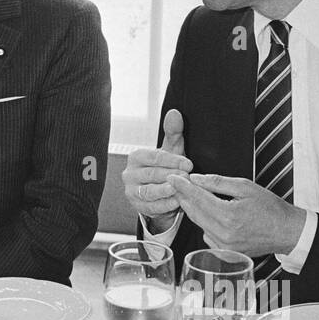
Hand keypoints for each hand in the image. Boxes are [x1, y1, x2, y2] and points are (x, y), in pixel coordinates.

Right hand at [123, 109, 191, 231]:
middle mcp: (129, 173)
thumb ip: (173, 132)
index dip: (172, 160)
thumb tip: (174, 112)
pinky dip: (164, 205)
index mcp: (136, 157)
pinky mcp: (136, 206)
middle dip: (170, 176)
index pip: (154, 157)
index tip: (189, 164)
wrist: (160, 192)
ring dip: (165, 191)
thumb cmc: (166, 167)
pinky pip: (150, 207)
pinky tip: (176, 203)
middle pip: (151, 174)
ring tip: (179, 191)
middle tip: (187, 178)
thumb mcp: (171, 150)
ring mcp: (131, 191)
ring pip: (148, 191)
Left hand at [168, 173, 305, 256]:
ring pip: (199, 224)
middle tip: (177, 184)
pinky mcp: (226, 253)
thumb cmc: (270, 208)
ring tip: (193, 196)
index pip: (197, 198)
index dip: (182, 186)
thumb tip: (196, 179)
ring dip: (194, 209)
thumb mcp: (246, 187)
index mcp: (228, 216)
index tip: (172, 177)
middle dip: (183, 196)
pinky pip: (207, 235)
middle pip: (194, 212)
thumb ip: (218, 182)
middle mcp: (223, 234)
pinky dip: (205, 223)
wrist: (287, 232)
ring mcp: (224, 246)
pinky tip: (210, 214)